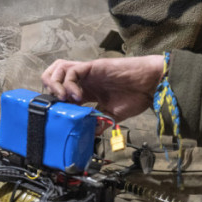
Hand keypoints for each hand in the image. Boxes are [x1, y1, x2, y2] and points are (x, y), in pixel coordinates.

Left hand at [41, 55, 163, 122]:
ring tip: (64, 99)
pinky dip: (69, 83)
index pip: (60, 93)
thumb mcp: (113, 114)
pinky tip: (77, 96)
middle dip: (49, 90)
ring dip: (55, 84)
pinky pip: (72, 70)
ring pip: (58, 68)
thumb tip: (89, 135)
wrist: (152, 84)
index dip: (56, 103)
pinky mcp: (93, 66)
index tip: (61, 116)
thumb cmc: (136, 96)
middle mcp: (83, 80)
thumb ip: (100, 122)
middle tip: (58, 104)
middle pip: (53, 76)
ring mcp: (87, 72)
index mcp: (86, 90)